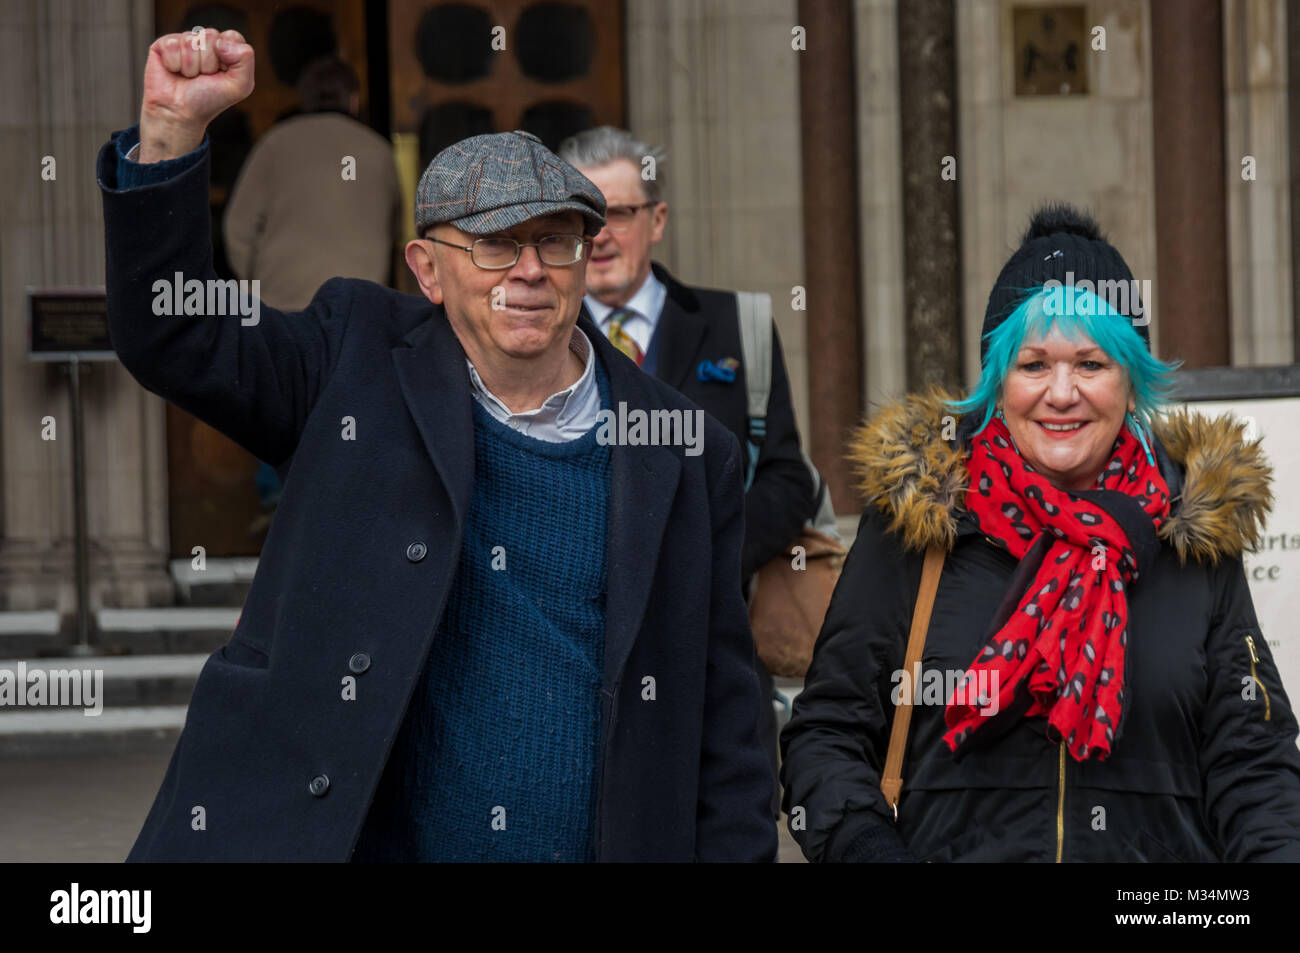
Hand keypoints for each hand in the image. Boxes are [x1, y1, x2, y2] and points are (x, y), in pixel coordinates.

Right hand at [138, 28, 254, 162]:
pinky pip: (172, 45)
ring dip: (191, 66)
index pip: (232, 36)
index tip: (222, 73)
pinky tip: (174, 71)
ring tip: (189, 76)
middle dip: (208, 62)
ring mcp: (185, 41)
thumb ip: (245, 60)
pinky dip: (174, 64)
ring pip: (190, 41)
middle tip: (203, 77)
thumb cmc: (210, 100)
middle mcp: (206, 42)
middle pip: (210, 35)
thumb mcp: (240, 86)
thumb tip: (222, 42)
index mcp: (227, 49)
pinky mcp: (165, 43)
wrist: (180, 113)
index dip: (228, 56)